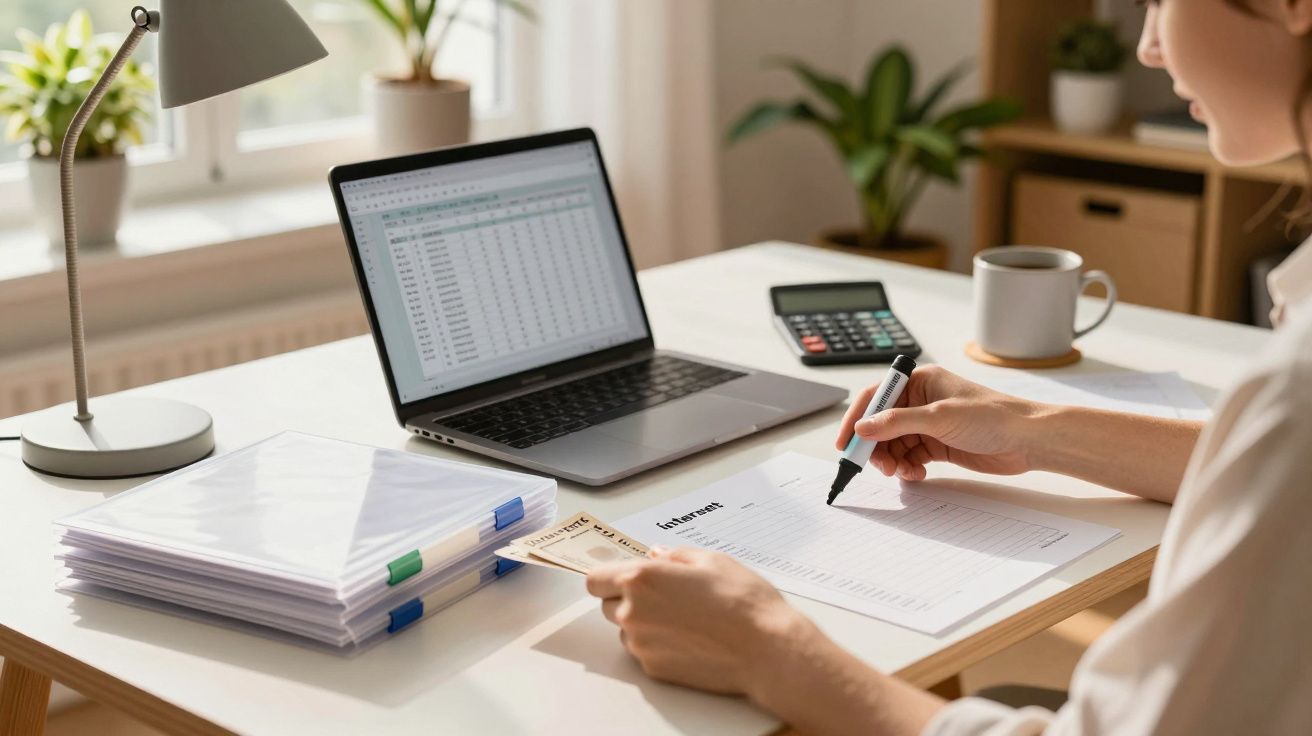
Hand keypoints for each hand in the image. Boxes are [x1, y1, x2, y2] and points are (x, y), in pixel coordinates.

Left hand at [585, 546, 814, 698]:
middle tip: (663, 596)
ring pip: (626, 630)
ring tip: (682, 618)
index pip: (595, 579)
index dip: (608, 577)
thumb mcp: (712, 560)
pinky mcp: (654, 668)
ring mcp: (641, 644)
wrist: (765, 649)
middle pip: (608, 605)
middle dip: (627, 599)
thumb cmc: (742, 601)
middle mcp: (633, 612)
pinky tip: (689, 638)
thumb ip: (676, 556)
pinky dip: (658, 644)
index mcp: (642, 579)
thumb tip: (658, 555)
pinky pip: (644, 651)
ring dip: (642, 622)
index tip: (621, 577)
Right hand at [835, 365, 1041, 480]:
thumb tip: (863, 428)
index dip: (857, 419)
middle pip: (881, 425)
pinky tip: (917, 473)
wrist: (1029, 440)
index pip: (876, 397)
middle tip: (876, 466)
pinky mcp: (938, 445)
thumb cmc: (993, 416)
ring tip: (902, 472)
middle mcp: (921, 401)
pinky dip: (908, 467)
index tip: (845, 443)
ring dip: (892, 460)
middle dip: (876, 446)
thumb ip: (897, 422)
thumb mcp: (940, 417)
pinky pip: (910, 457)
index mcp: (919, 382)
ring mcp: (929, 424)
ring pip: (894, 444)